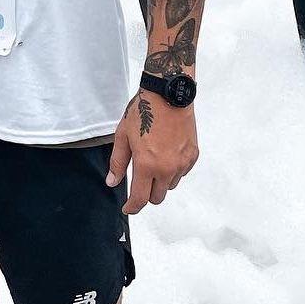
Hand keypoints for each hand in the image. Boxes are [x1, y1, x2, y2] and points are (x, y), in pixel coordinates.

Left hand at [108, 90, 197, 214]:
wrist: (168, 94)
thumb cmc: (143, 112)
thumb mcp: (123, 136)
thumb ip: (118, 163)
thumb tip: (112, 183)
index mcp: (147, 165)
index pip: (140, 199)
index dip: (132, 207)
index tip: (128, 209)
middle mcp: (167, 168)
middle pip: (157, 197)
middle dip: (146, 194)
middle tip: (139, 180)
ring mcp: (182, 163)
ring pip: (170, 185)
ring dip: (161, 181)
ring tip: (153, 160)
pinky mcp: (193, 155)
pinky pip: (182, 172)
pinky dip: (174, 169)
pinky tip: (166, 153)